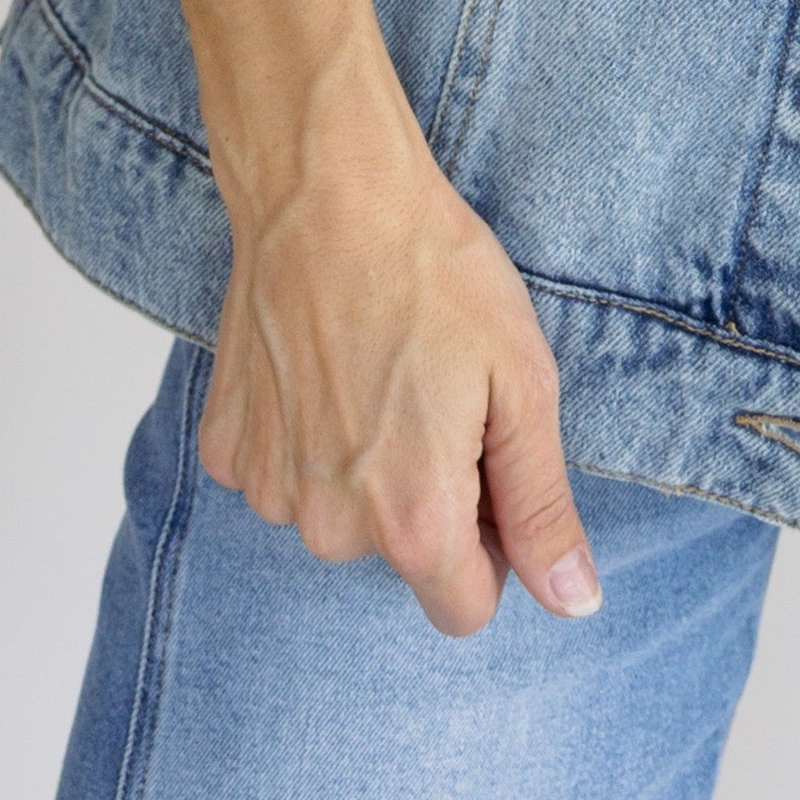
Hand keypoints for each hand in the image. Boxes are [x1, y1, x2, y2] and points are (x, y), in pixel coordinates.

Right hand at [198, 46, 598, 640]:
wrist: (326, 190)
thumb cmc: (434, 274)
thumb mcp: (522, 383)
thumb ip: (543, 507)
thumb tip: (574, 601)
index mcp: (413, 522)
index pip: (466, 609)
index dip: (493, 545)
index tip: (488, 465)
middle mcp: (329, 527)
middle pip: (401, 557)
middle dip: (426, 497)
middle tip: (434, 393)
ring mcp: (268, 488)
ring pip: (338, 516)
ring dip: (363, 466)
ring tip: (378, 369)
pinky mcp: (226, 446)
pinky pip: (284, 473)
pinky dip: (306, 436)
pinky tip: (323, 366)